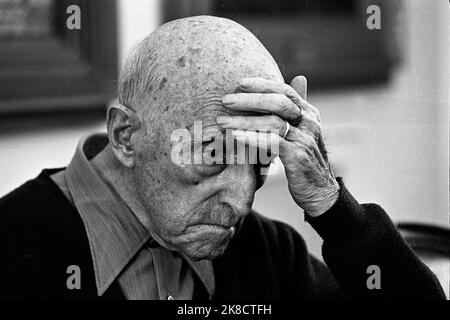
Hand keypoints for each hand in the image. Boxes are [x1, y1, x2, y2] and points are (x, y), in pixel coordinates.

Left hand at [218, 76, 338, 216]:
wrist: (320, 193)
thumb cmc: (305, 160)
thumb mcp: (304, 130)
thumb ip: (298, 107)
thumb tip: (299, 76)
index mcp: (309, 113)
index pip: (285, 91)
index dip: (263, 85)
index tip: (240, 82)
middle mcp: (309, 123)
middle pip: (278, 102)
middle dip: (249, 100)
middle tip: (226, 100)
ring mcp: (305, 139)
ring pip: (273, 122)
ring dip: (244, 120)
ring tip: (222, 121)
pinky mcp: (298, 157)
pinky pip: (272, 143)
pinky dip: (252, 138)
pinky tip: (235, 136)